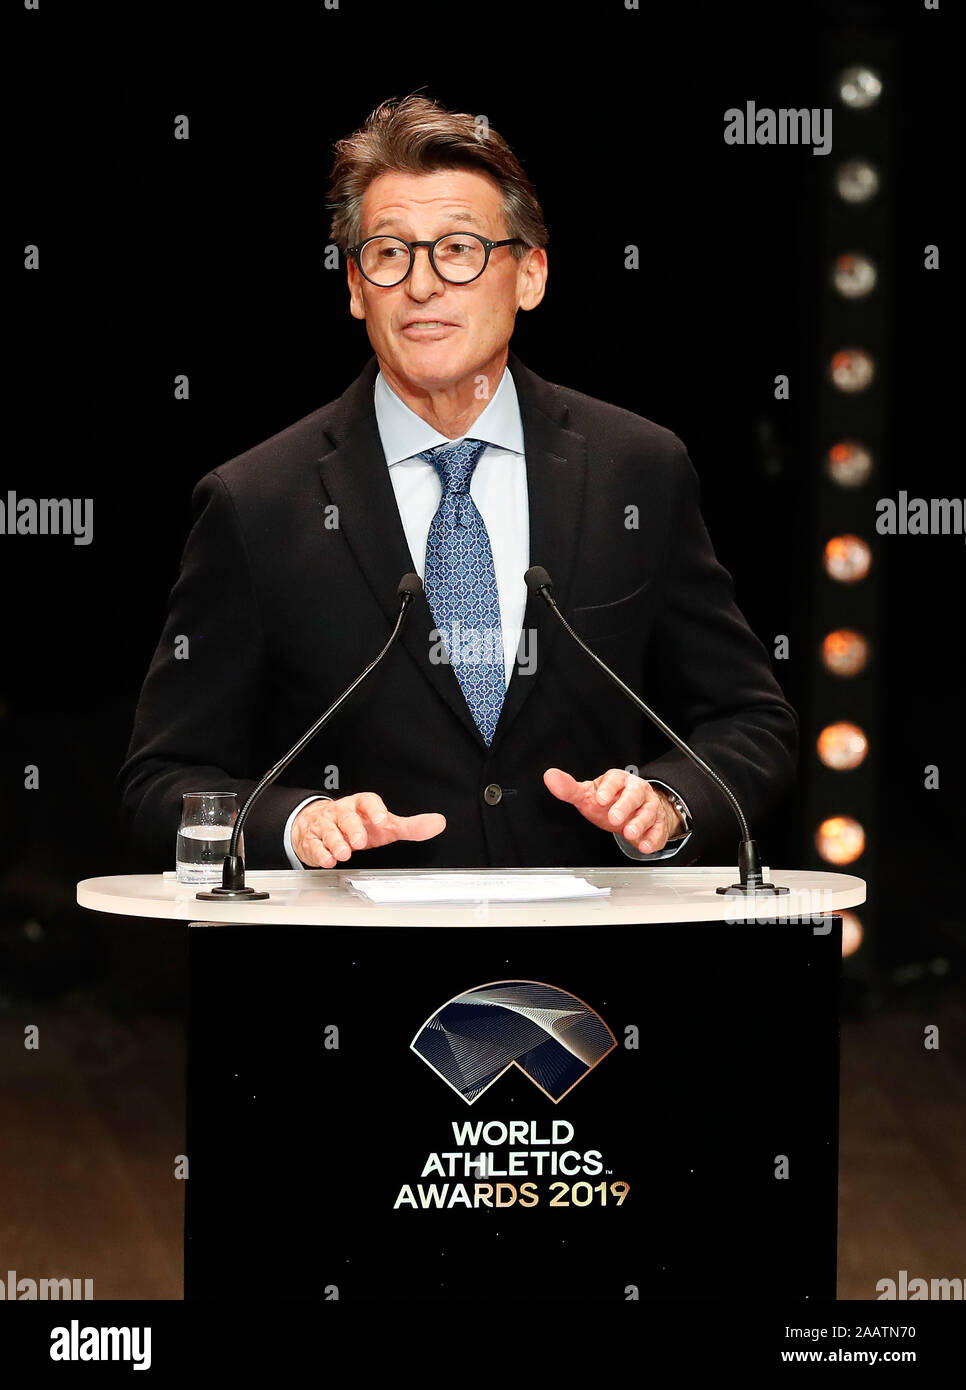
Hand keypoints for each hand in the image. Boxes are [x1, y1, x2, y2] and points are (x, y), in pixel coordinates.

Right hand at [291, 793, 445, 867]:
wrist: (320, 824)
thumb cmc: (358, 824)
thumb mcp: (385, 825)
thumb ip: (411, 826)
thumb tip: (438, 823)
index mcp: (361, 805)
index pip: (368, 801)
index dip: (375, 809)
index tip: (383, 820)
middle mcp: (342, 812)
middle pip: (346, 816)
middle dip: (353, 828)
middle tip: (360, 842)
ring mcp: (326, 825)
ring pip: (329, 830)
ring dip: (336, 842)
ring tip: (344, 854)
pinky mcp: (313, 840)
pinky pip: (315, 844)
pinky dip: (321, 853)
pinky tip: (328, 860)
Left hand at [543, 767, 682, 852]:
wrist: (633, 811)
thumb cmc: (609, 801)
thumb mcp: (587, 795)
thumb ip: (569, 788)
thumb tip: (550, 777)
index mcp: (618, 780)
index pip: (614, 779)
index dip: (608, 788)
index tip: (600, 798)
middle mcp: (636, 791)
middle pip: (634, 795)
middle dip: (625, 806)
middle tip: (614, 818)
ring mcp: (648, 806)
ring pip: (648, 812)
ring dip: (639, 823)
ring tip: (629, 833)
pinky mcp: (657, 823)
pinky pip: (658, 830)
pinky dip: (652, 839)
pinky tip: (644, 846)